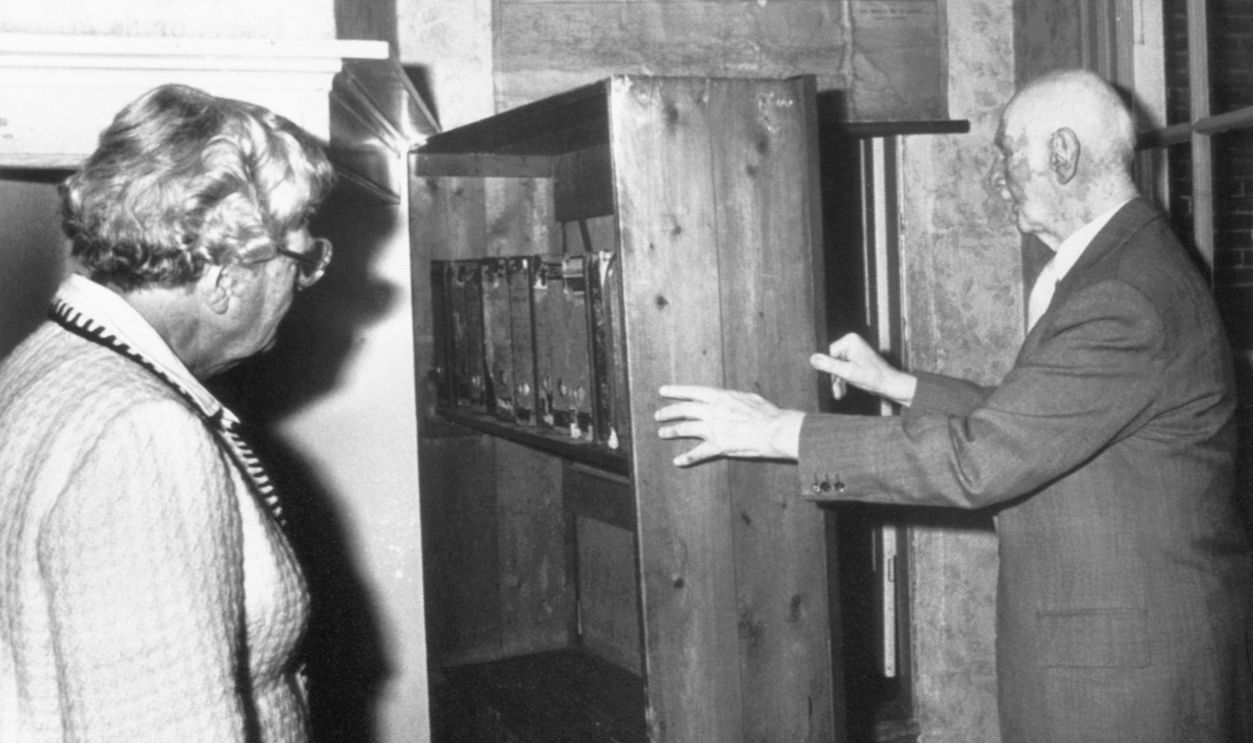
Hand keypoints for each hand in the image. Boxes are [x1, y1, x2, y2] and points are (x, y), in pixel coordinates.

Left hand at [654, 385, 804, 466]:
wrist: (775, 429)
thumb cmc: (767, 413)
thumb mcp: (750, 398)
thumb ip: (737, 397)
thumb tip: (735, 397)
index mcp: (720, 397)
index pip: (692, 392)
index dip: (675, 391)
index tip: (662, 391)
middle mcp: (713, 411)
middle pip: (683, 410)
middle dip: (668, 412)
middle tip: (658, 415)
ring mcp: (714, 428)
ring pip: (685, 429)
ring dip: (671, 431)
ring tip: (662, 433)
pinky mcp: (718, 445)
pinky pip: (698, 453)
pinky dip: (686, 458)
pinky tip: (677, 461)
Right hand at [809, 333, 916, 406]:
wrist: (890, 385)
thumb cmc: (874, 377)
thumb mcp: (848, 372)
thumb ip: (829, 365)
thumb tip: (812, 359)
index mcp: (849, 341)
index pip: (828, 354)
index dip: (828, 369)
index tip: (827, 382)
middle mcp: (851, 343)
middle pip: (832, 361)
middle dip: (833, 378)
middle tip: (835, 391)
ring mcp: (853, 351)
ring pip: (836, 367)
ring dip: (837, 381)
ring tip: (839, 394)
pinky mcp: (855, 360)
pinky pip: (842, 369)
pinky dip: (842, 380)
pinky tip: (842, 391)